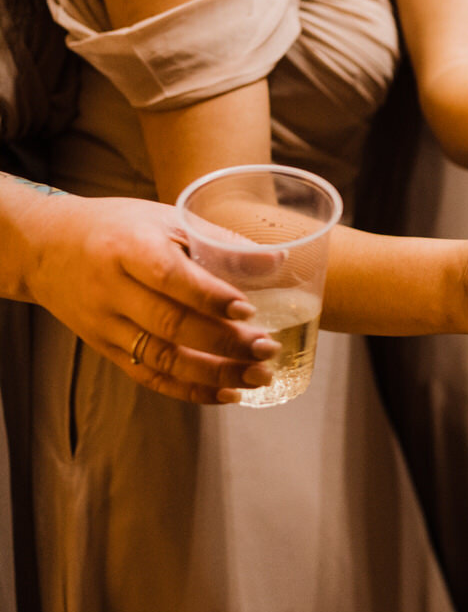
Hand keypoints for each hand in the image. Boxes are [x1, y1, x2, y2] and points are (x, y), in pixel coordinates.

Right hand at [21, 195, 276, 404]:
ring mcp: (105, 324)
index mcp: (127, 248)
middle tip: (267, 349)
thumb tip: (277, 261)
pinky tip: (227, 393)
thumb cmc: (118, 227)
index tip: (249, 310)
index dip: (210, 297)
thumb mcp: (163, 218)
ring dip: (215, 373)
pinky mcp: (105, 348)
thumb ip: (217, 239)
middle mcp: (111, 290)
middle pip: (169, 325)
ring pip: (161, 358)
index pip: (168, 277)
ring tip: (259, 376)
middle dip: (224, 343)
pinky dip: (190, 390)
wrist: (46, 248)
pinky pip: (148, 376)